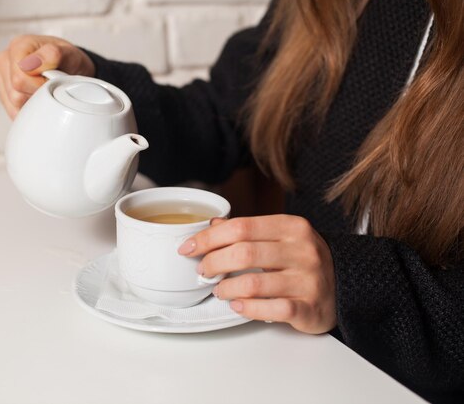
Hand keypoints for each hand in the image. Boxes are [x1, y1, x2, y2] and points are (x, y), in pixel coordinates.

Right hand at [0, 35, 95, 118]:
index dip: (39, 85)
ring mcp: (2, 78)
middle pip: (15, 93)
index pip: (19, 78)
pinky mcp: (4, 95)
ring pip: (14, 104)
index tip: (51, 81)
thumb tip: (33, 63)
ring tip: (45, 91)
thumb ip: (53, 54)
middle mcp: (6, 61)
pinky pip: (13, 112)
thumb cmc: (66, 61)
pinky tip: (38, 99)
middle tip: (51, 86)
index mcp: (18, 46)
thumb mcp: (69, 54)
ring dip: (33, 103)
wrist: (69, 69)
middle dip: (37, 95)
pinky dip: (28, 111)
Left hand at [178, 215, 335, 333]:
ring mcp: (308, 280)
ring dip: (227, 288)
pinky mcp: (309, 308)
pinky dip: (248, 308)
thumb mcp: (281, 237)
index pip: (241, 227)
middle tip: (203, 270)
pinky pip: (272, 309)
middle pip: (244, 253)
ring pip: (254, 283)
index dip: (209, 238)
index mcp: (292, 227)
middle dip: (214, 262)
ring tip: (219, 290)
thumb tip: (212, 225)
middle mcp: (302, 251)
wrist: (345, 286)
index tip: (189, 247)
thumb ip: (248, 230)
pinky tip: (237, 305)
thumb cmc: (303, 260)